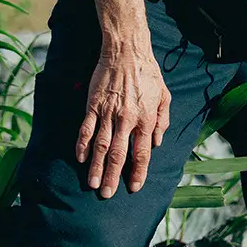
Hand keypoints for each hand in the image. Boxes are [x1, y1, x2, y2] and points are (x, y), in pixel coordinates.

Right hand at [76, 38, 172, 197]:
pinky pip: (86, 129)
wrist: (127, 52)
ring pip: (101, 145)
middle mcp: (127, 119)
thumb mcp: (165, 97)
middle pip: (119, 154)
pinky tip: (81, 158)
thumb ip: (162, 122)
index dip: (138, 172)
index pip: (142, 152)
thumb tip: (157, 144)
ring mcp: (108, 113)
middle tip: (107, 194)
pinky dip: (83, 145)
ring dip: (97, 167)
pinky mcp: (93, 105)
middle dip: (113, 176)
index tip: (134, 187)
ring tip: (93, 184)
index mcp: (145, 119)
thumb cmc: (148, 74)